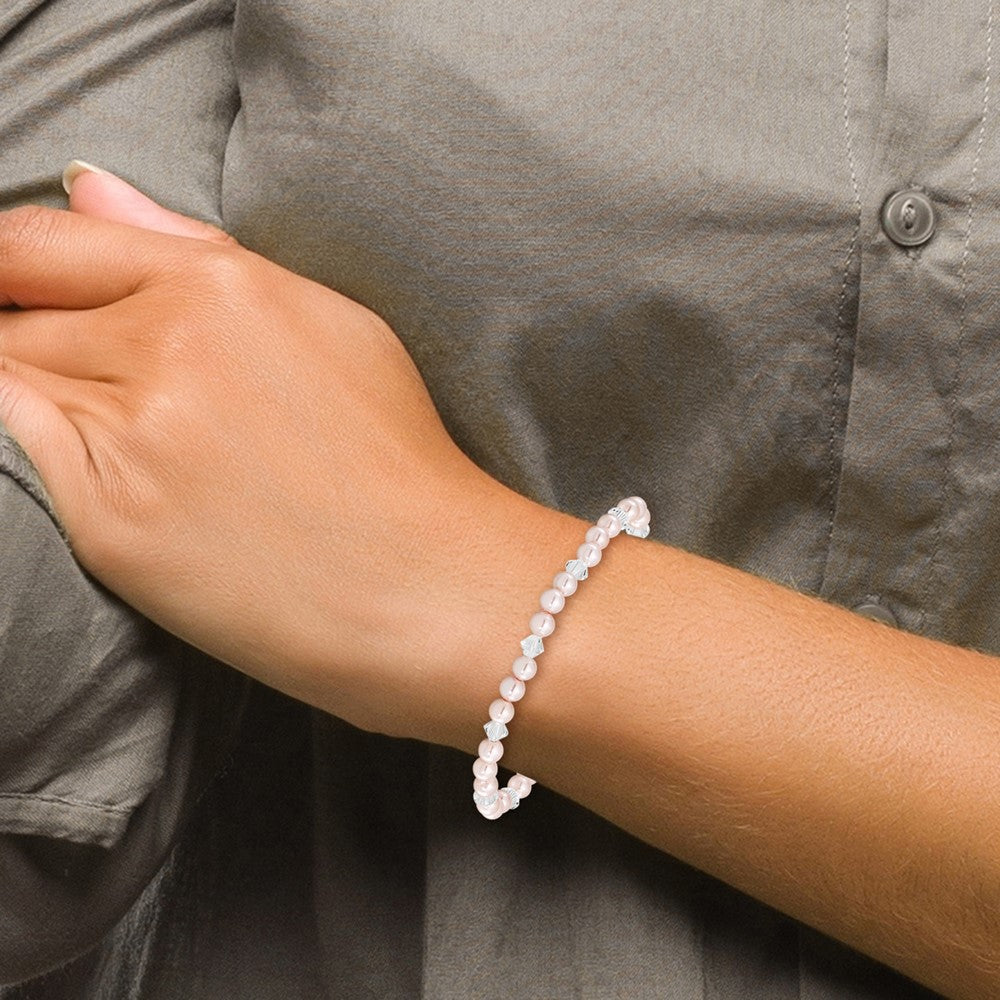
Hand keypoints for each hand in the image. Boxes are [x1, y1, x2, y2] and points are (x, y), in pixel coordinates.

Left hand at [0, 167, 510, 736]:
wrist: (430, 588)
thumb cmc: (397, 459)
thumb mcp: (330, 323)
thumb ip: (196, 249)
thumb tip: (89, 189)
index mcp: (223, 288)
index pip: (42, 243)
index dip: (10, 267)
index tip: (21, 295)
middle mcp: (167, 347)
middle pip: (18, 316)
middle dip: (31, 339)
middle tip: (107, 392)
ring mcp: (133, 437)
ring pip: (11, 383)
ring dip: (43, 401)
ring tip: (140, 444)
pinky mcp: (110, 524)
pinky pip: (23, 458)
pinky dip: (42, 454)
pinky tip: (124, 478)